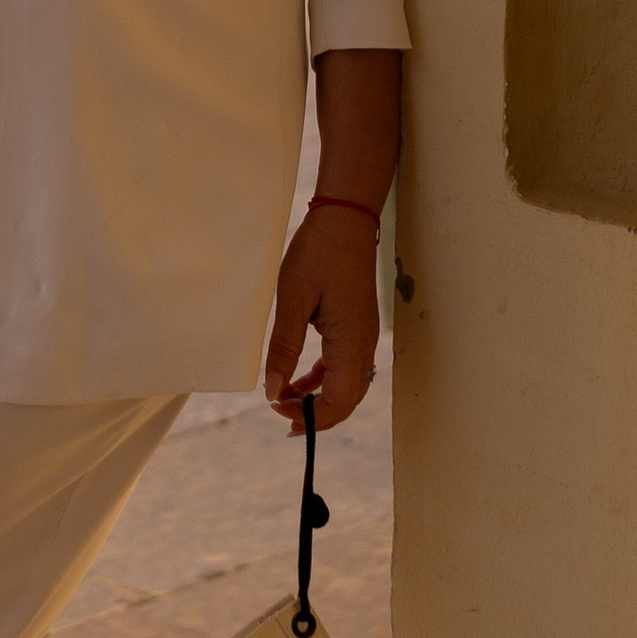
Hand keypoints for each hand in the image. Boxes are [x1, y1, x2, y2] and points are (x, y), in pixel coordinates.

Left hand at [262, 206, 380, 432]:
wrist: (345, 221)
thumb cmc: (318, 255)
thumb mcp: (293, 300)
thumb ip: (284, 348)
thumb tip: (272, 390)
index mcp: (351, 342)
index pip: (340, 401)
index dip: (311, 416)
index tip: (278, 411)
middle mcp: (363, 345)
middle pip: (347, 399)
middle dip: (315, 414)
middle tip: (281, 415)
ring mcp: (363, 336)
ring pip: (346, 384)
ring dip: (318, 397)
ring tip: (284, 399)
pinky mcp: (356, 326)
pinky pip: (344, 364)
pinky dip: (323, 377)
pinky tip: (300, 377)